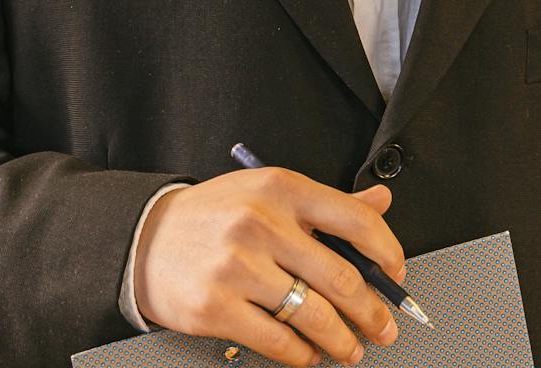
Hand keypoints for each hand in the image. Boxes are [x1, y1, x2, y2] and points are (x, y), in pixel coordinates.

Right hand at [131, 167, 406, 365]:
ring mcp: (237, 267)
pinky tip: (308, 354)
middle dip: (372, 311)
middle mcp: (261, 223)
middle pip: (340, 277)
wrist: (144, 239)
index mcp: (281, 188)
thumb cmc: (213, 217)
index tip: (396, 275)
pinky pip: (276, 339)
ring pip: (313, 314)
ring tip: (351, 349)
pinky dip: (301, 354)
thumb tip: (381, 201)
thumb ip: (326, 204)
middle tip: (384, 327)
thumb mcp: (268, 193)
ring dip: (342, 340)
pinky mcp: (215, 307)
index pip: (355, 220)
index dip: (388, 253)